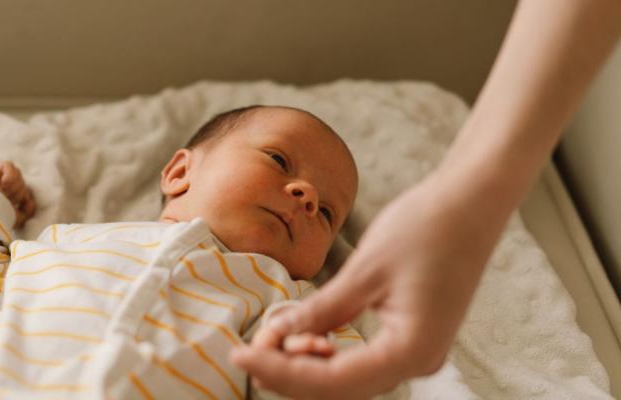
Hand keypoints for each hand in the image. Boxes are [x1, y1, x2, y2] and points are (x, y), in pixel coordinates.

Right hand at [0, 161, 36, 228]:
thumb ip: (27, 211)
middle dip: (19, 192)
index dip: (23, 197)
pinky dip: (10, 175)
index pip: (24, 190)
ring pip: (17, 174)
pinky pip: (9, 165)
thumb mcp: (19, 218)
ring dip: (15, 186)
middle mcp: (1, 187)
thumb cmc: (3, 217)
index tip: (16, 205)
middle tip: (8, 199)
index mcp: (7, 198)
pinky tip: (4, 184)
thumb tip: (30, 202)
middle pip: (22, 182)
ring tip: (5, 193)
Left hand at [231, 172, 501, 399]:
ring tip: (275, 334)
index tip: (241, 354)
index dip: (282, 371)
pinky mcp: (412, 337)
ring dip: (308, 364)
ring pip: (349, 377)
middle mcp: (418, 362)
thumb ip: (322, 310)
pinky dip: (330, 351)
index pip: (333, 381)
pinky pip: (363, 359)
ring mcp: (417, 351)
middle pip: (340, 388)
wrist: (471, 202)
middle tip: (250, 345)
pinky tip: (307, 334)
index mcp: (411, 350)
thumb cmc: (425, 227)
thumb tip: (278, 336)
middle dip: (291, 371)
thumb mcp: (364, 270)